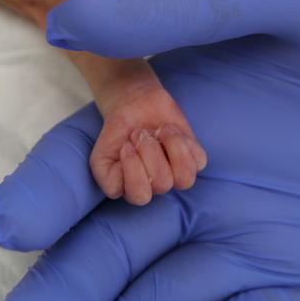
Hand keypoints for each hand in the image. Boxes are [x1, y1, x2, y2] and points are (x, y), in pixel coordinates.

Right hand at [0, 0, 299, 300]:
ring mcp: (254, 229)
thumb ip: (183, 5)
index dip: (41, 191)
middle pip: (107, 246)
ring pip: (164, 300)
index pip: (87, 156)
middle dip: (58, 296)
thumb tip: (64, 23)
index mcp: (180, 103)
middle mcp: (201, 175)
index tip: (5, 224)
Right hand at [91, 77, 206, 204]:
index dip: (133, 168)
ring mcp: (176, 174)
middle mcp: (156, 186)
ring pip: (185, 178)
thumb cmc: (117, 133)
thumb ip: (104, 177)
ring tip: (160, 130)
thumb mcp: (100, 156)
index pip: (140, 196)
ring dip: (173, 148)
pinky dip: (185, 141)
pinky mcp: (193, 158)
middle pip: (162, 183)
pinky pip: (199, 161)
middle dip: (150, 151)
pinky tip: (170, 130)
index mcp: (134, 190)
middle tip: (140, 133)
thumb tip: (124, 182)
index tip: (125, 145)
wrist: (133, 104)